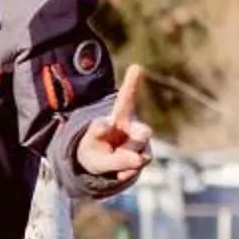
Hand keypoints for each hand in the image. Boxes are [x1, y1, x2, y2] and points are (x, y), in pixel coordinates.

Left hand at [78, 62, 154, 180]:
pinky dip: (126, 172)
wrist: (100, 163)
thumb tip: (140, 160)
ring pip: (140, 153)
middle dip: (141, 137)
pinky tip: (118, 172)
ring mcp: (139, 141)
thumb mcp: (94, 159)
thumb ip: (113, 161)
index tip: (137, 67)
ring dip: (127, 160)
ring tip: (114, 161)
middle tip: (134, 140)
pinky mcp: (144, 155)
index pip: (125, 99)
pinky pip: (138, 165)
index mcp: (115, 117)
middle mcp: (130, 126)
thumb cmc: (94, 153)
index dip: (133, 83)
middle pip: (143, 131)